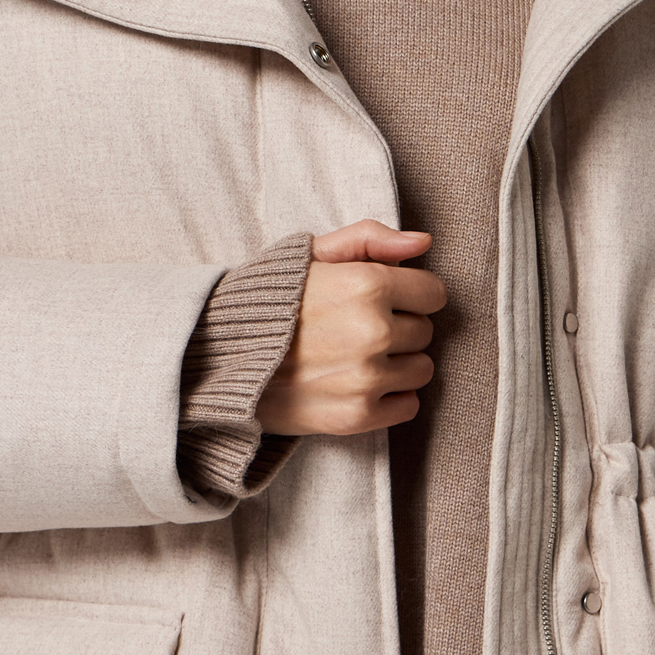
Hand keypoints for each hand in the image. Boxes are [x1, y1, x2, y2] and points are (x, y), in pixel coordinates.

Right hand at [256, 220, 445, 436]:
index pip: (434, 293)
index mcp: (367, 284)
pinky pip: (408, 405)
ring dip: (397, 363)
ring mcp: (367, 377)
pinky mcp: (358, 416)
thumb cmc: (271, 302)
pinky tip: (355, 383)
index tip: (383, 300)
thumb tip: (423, 242)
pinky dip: (389, 397)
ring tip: (355, 356)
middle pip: (425, 332)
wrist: (220, 358)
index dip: (409, 294)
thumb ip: (371, 238)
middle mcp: (372, 332)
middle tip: (355, 329)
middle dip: (398, 328)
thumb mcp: (314, 254)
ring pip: (422, 369)